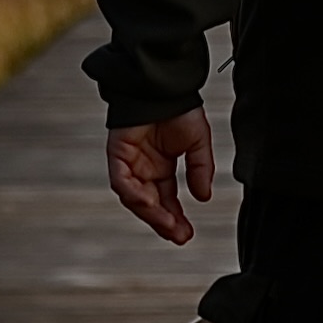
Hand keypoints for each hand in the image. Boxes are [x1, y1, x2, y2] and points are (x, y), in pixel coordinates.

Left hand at [107, 110, 215, 244]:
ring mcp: (129, 162)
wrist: (165, 85)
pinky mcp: (118, 154)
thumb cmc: (179, 107)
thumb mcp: (198, 143)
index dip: (176, 218)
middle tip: (180, 236)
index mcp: (161, 166)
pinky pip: (122, 181)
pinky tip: (149, 202)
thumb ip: (200, 170)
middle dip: (164, 222)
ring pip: (135, 198)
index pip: (166, 200)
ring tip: (169, 224)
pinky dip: (134, 194)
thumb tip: (204, 197)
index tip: (187, 234)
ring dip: (151, 213)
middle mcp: (143, 168)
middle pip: (150, 204)